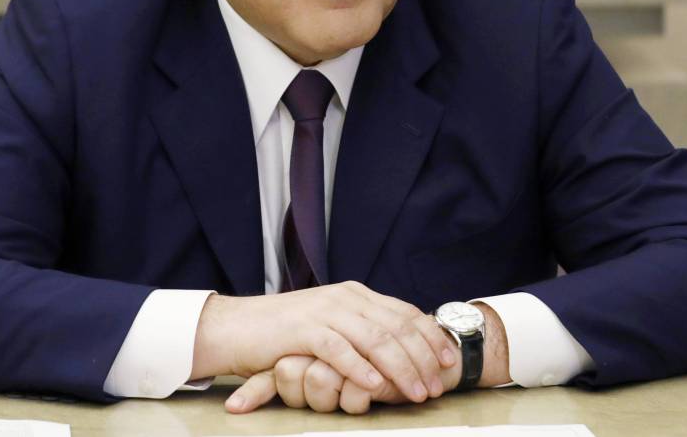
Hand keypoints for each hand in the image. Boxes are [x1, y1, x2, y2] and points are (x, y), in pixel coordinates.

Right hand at [192, 281, 456, 403]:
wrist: (238, 327)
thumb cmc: (286, 334)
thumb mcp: (331, 325)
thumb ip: (361, 330)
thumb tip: (400, 349)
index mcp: (355, 294)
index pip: (404, 312)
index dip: (430, 337)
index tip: (448, 360)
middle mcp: (344, 298)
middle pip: (396, 326)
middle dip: (422, 358)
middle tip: (435, 386)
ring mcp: (324, 311)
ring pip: (374, 338)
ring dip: (400, 368)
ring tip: (414, 392)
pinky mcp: (303, 329)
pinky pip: (339, 350)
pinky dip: (360, 368)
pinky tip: (375, 385)